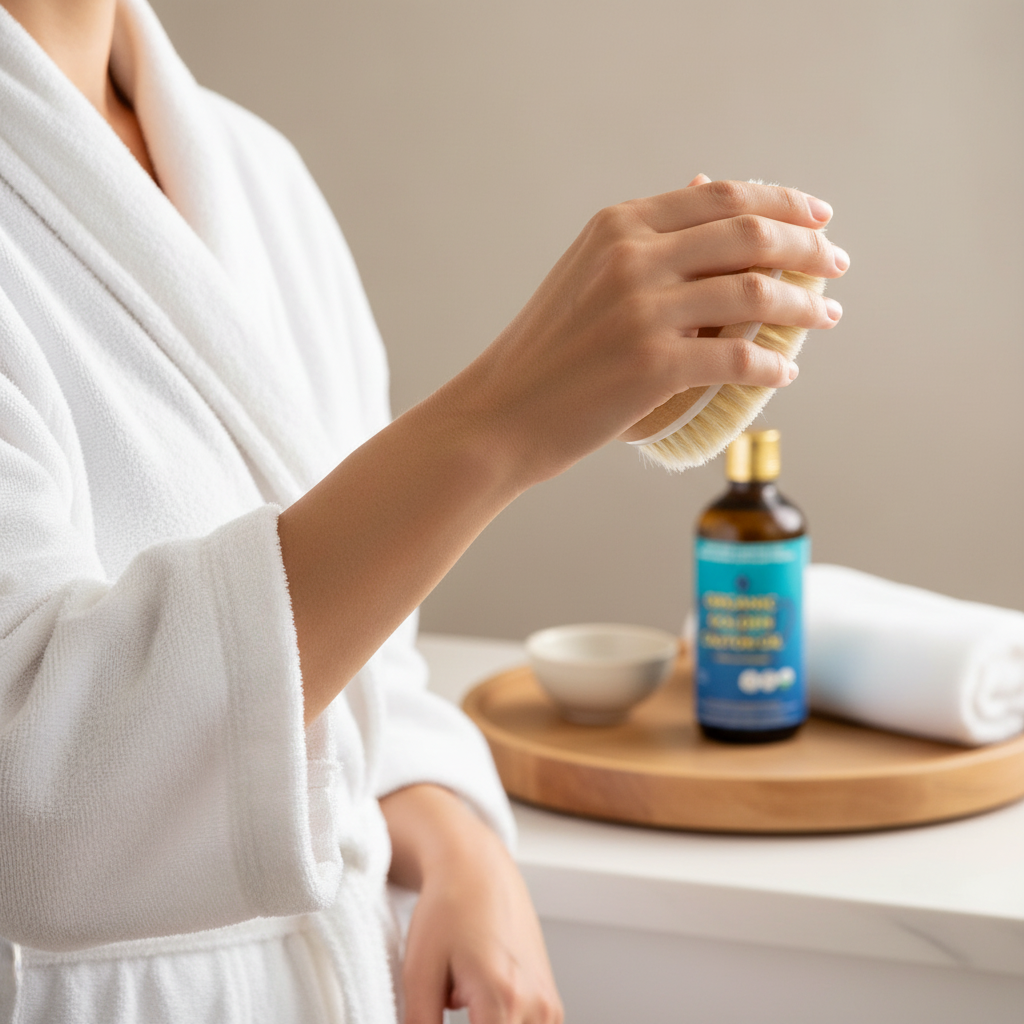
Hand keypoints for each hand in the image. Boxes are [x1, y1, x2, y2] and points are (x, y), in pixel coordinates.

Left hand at [380, 785, 562, 1023]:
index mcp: (503, 1000)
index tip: (435, 1022)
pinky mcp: (551, 1002)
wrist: (478, 870)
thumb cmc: (447, 910)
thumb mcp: (418, 972)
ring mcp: (549, 1006)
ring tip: (459, 997)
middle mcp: (536, 1007)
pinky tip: (478, 1012)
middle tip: (446, 1002)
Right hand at [439, 175, 846, 485]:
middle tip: (835, 266)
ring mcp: (642, 310)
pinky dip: (771, 363)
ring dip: (803, 305)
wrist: (500, 413)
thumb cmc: (546, 352)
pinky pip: (738, 356)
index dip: (783, 202)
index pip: (722, 196)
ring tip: (825, 317)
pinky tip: (783, 371)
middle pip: (749, 234)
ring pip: (754, 292)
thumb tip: (707, 193)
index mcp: (618, 226)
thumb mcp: (584, 273)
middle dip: (807, 248)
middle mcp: (632, 257)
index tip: (818, 218)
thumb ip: (643, 240)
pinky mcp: (652, 365)